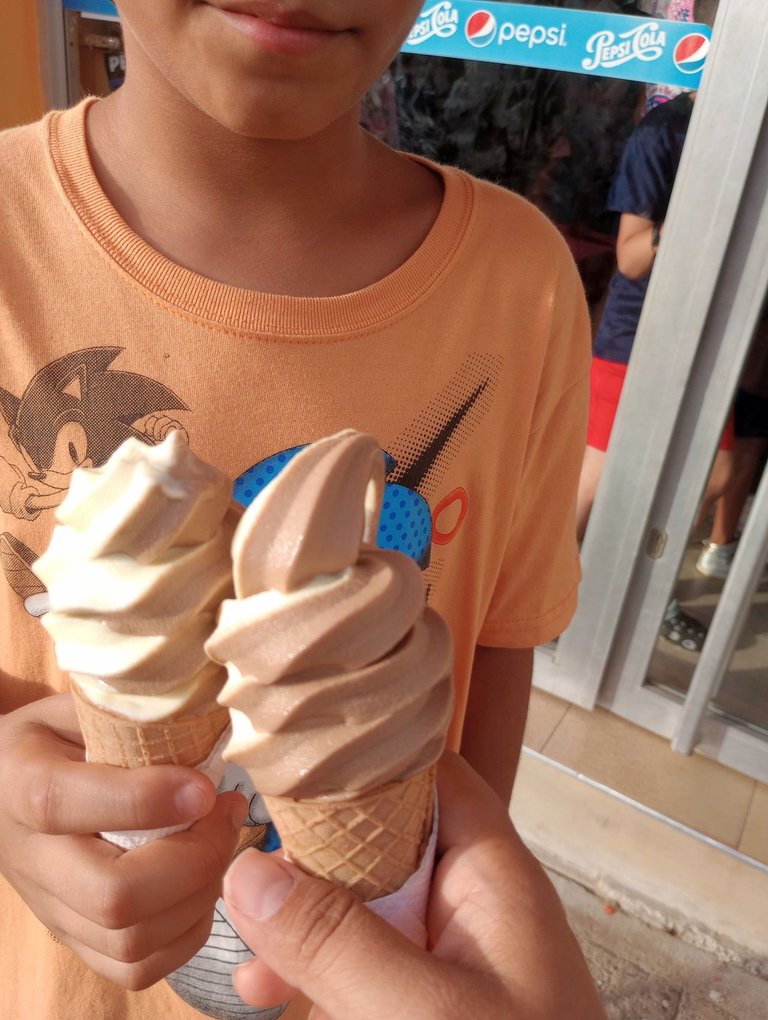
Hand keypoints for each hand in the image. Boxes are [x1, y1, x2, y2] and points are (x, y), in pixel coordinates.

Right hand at [0, 693, 246, 988]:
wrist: (8, 788)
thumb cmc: (60, 737)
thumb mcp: (80, 707)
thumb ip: (129, 716)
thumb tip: (208, 724)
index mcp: (22, 783)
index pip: (64, 804)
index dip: (145, 800)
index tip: (207, 786)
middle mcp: (31, 858)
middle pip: (111, 896)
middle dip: (192, 861)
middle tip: (226, 815)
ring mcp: (51, 909)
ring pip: (130, 941)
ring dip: (199, 896)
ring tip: (222, 843)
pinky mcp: (74, 940)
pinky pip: (136, 969)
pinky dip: (187, 933)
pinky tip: (204, 883)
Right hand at [223, 753, 605, 1019]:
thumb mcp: (421, 1014)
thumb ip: (338, 941)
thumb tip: (247, 871)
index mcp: (493, 881)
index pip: (433, 779)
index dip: (365, 762)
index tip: (285, 765)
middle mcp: (473, 910)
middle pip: (385, 844)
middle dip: (312, 861)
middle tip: (243, 882)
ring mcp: (452, 964)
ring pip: (366, 912)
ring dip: (305, 928)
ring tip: (252, 971)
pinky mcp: (430, 1011)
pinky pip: (368, 970)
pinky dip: (320, 978)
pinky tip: (275, 999)